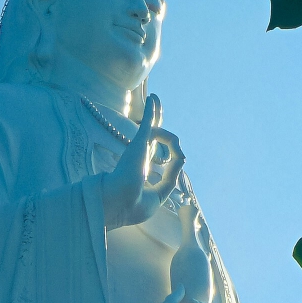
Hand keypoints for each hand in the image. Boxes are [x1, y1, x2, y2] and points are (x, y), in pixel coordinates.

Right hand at [101, 94, 184, 227]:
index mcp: (142, 169)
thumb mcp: (158, 195)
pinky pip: (149, 121)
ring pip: (152, 124)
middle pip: (152, 133)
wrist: (119, 203)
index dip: (169, 150)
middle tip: (156, 105)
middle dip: (156, 120)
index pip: (155, 153)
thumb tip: (182, 156)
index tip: (178, 156)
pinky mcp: (140, 142)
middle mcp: (140, 155)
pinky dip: (152, 110)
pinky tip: (153, 98)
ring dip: (156, 112)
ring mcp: (140, 147)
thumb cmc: (134, 204)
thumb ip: (171, 176)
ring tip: (156, 97)